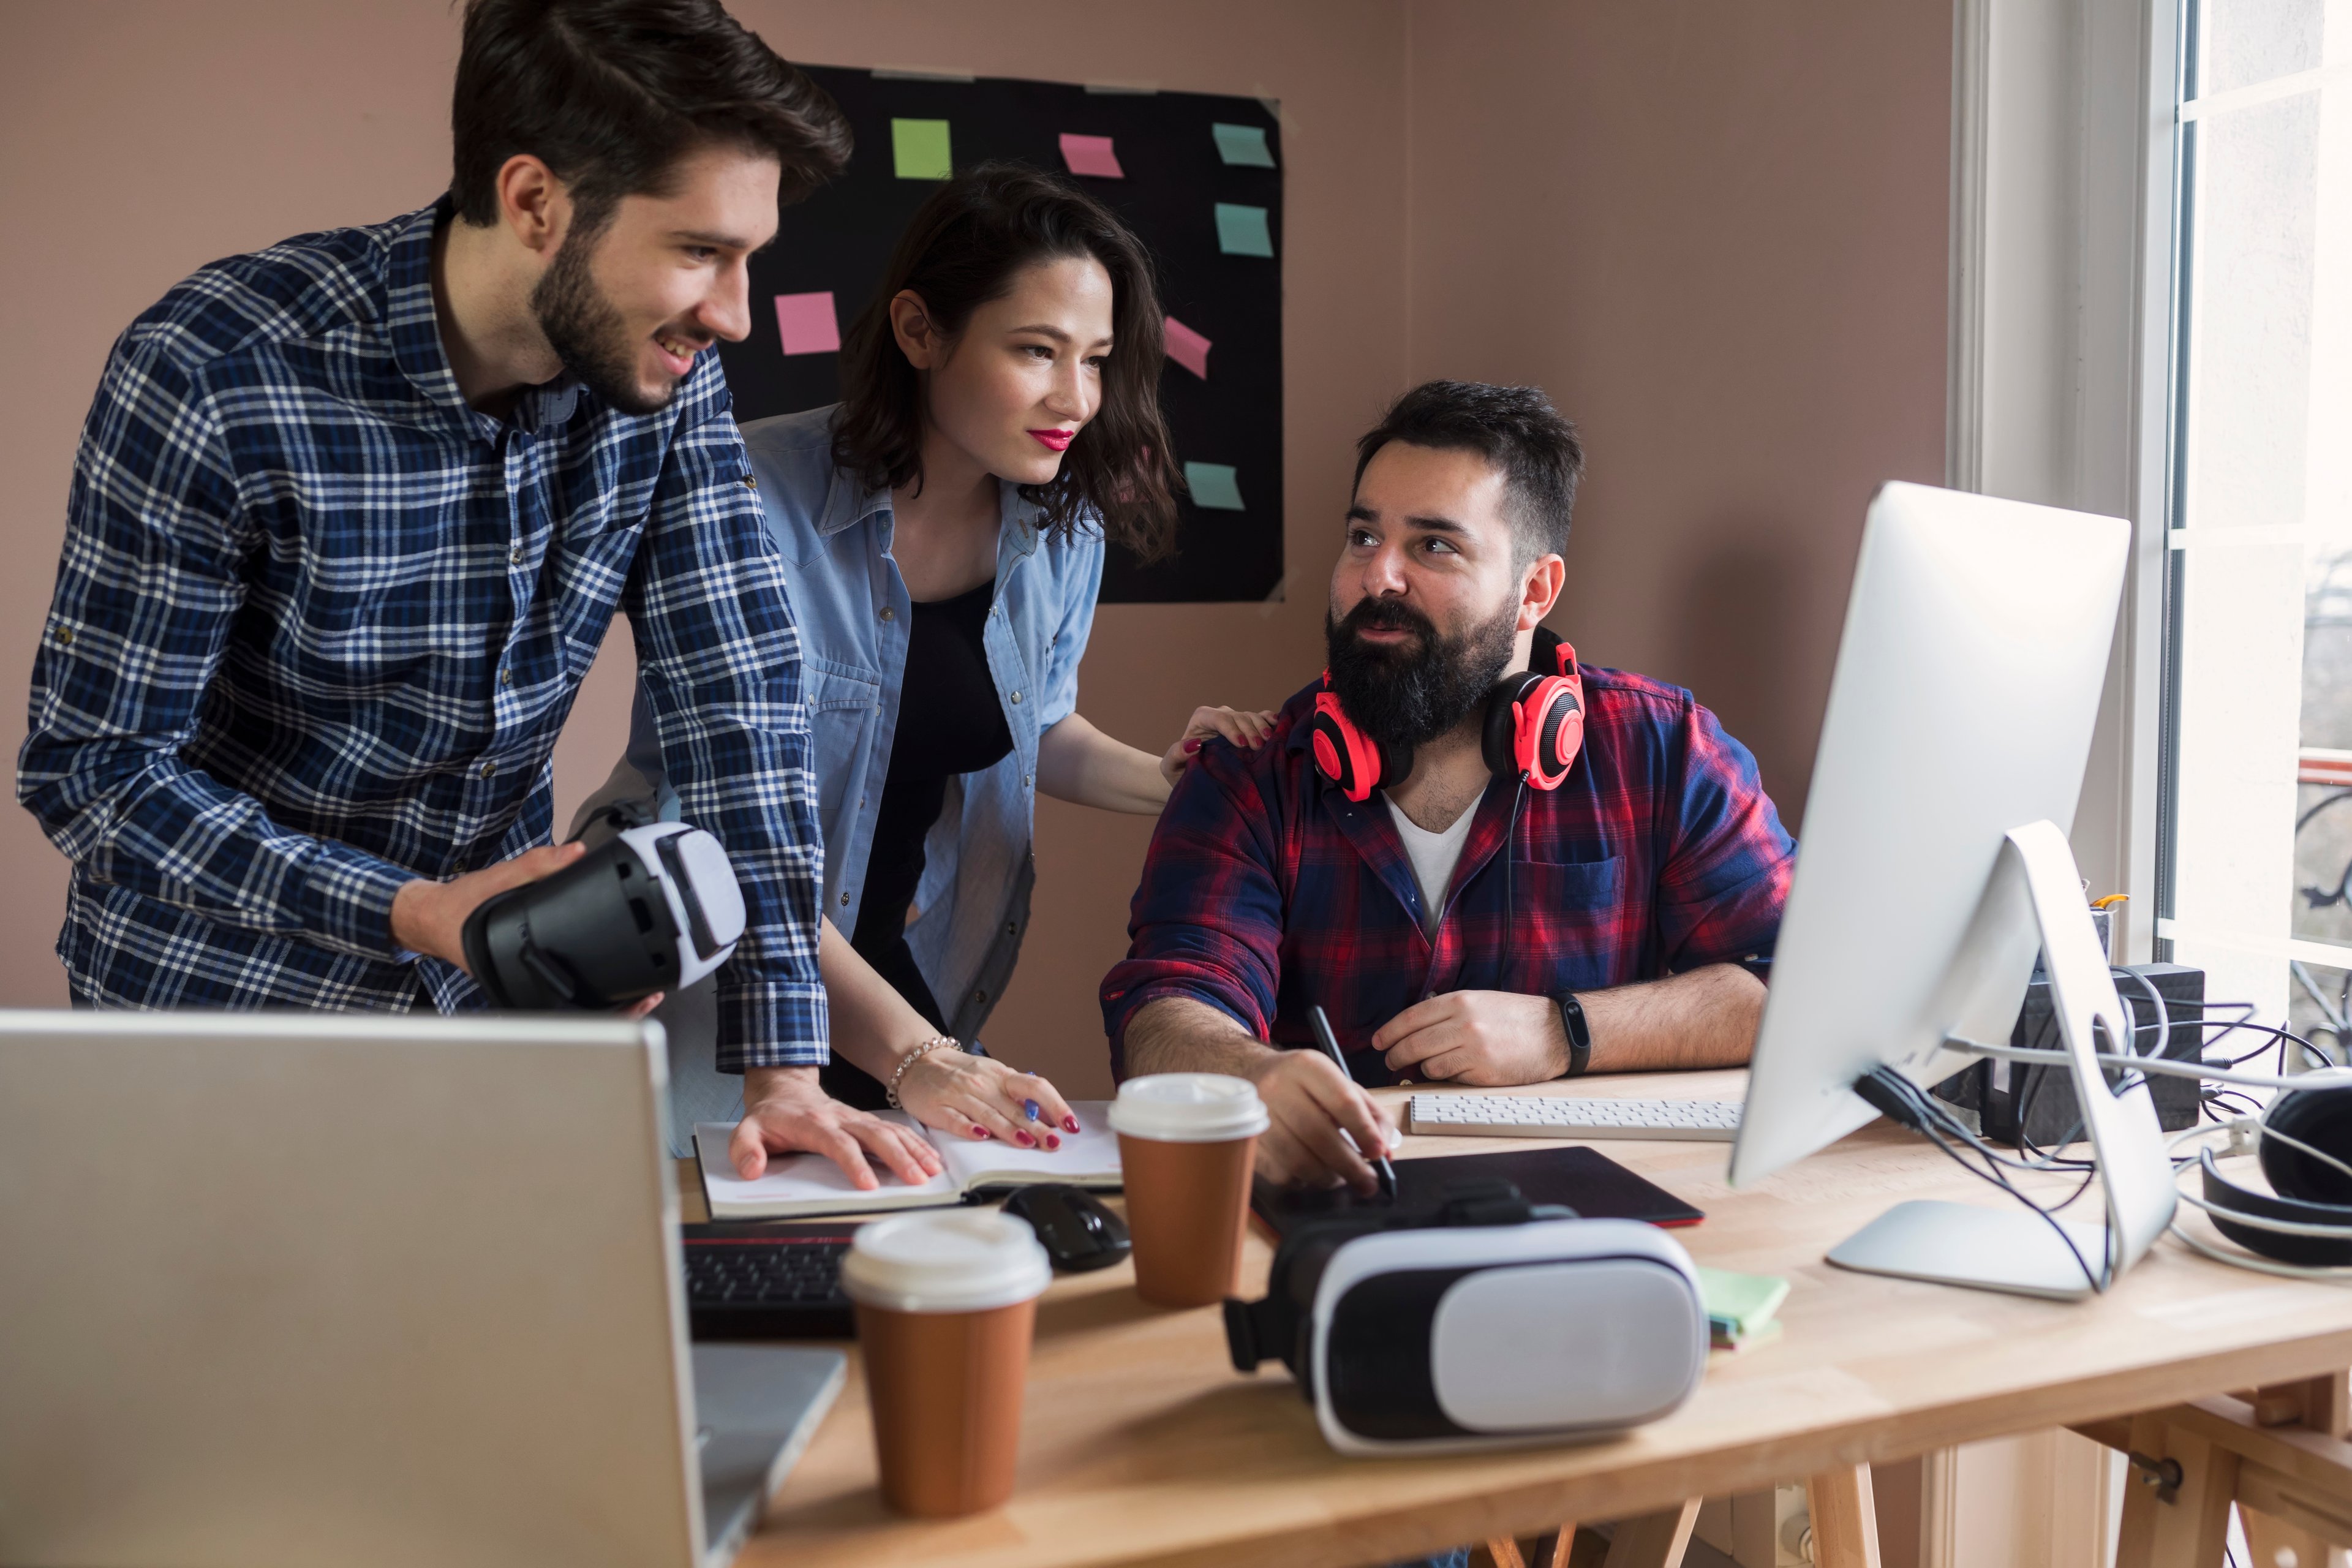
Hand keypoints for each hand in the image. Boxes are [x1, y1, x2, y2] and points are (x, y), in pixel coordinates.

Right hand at [393, 841, 664, 1017]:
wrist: (430, 918)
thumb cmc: (458, 907)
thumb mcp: (498, 878)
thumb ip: (538, 864)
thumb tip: (576, 854)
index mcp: (514, 970)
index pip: (571, 1006)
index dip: (611, 1009)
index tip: (639, 999)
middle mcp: (520, 985)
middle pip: (579, 1013)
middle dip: (620, 1008)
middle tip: (650, 996)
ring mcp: (523, 987)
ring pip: (573, 1008)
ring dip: (609, 1003)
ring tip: (642, 992)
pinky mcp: (526, 979)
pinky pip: (563, 991)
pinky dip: (590, 987)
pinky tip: (610, 977)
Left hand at [731, 1066, 944, 1187]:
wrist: (783, 1088)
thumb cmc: (769, 1116)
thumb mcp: (746, 1130)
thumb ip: (745, 1149)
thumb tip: (752, 1170)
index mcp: (813, 1124)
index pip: (839, 1144)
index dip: (855, 1164)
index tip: (869, 1185)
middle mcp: (840, 1119)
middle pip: (875, 1135)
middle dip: (898, 1157)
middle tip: (916, 1179)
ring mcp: (856, 1118)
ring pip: (891, 1131)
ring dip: (913, 1150)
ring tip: (931, 1171)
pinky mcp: (865, 1121)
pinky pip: (896, 1129)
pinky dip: (915, 1142)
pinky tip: (930, 1157)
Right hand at [893, 1047, 1080, 1148]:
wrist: (917, 1061)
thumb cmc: (961, 1073)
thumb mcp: (993, 1077)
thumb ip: (1017, 1096)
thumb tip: (1048, 1116)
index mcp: (1001, 1076)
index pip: (1035, 1087)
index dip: (1055, 1105)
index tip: (1070, 1124)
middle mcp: (983, 1084)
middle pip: (1015, 1106)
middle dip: (1037, 1126)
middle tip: (1054, 1143)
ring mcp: (959, 1095)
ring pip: (989, 1114)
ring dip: (1009, 1129)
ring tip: (1027, 1142)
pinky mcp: (937, 1107)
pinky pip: (955, 1119)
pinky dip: (968, 1127)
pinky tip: (980, 1136)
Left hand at [1160, 705, 1277, 785]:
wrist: (1192, 777)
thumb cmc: (1180, 772)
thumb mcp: (1172, 766)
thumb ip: (1177, 753)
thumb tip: (1194, 743)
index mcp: (1202, 718)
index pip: (1219, 718)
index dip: (1232, 729)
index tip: (1242, 745)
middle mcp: (1220, 716)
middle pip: (1239, 717)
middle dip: (1250, 730)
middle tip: (1259, 747)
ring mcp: (1235, 721)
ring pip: (1252, 716)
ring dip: (1262, 727)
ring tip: (1269, 741)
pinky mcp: (1247, 728)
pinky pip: (1261, 717)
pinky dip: (1270, 720)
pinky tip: (1278, 725)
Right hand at [1242, 1048, 1395, 1193]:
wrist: (1252, 1076)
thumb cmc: (1305, 1086)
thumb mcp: (1339, 1084)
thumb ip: (1371, 1114)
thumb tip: (1385, 1152)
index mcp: (1308, 1066)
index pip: (1342, 1101)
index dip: (1364, 1131)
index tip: (1378, 1154)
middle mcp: (1278, 1086)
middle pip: (1319, 1135)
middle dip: (1350, 1166)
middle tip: (1367, 1183)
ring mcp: (1257, 1115)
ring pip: (1298, 1160)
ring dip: (1327, 1178)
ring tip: (1341, 1178)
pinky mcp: (1246, 1141)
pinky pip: (1280, 1173)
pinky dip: (1302, 1181)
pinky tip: (1310, 1172)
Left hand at [1373, 991, 1569, 1084]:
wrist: (1555, 1033)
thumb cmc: (1516, 1017)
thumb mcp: (1480, 1001)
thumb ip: (1447, 1012)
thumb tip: (1413, 1030)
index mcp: (1460, 1001)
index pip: (1411, 1017)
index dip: (1389, 1032)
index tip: (1378, 1041)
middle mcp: (1464, 1023)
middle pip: (1412, 1043)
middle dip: (1395, 1055)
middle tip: (1390, 1061)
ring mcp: (1473, 1049)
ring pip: (1427, 1064)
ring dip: (1422, 1068)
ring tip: (1426, 1066)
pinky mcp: (1483, 1072)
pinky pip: (1449, 1078)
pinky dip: (1445, 1077)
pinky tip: (1453, 1072)